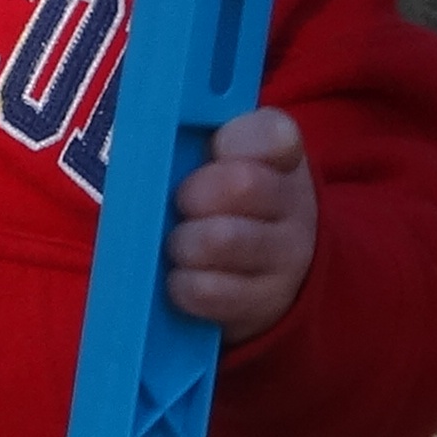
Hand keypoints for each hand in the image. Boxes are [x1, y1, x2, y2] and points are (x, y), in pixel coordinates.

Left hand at [166, 106, 314, 341]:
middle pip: (242, 184)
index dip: (232, 140)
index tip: (213, 148)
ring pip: (222, 238)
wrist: (266, 275)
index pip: (272, 133)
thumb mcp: (219, 162)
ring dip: (184, 242)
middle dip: (194, 193)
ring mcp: (285, 255)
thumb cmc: (222, 205)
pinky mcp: (265, 302)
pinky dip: (182, 284)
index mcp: (280, 154)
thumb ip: (192, 140)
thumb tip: (144, 133)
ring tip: (176, 245)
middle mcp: (292, 203)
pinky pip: (209, 290)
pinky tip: (179, 279)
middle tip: (180, 204)